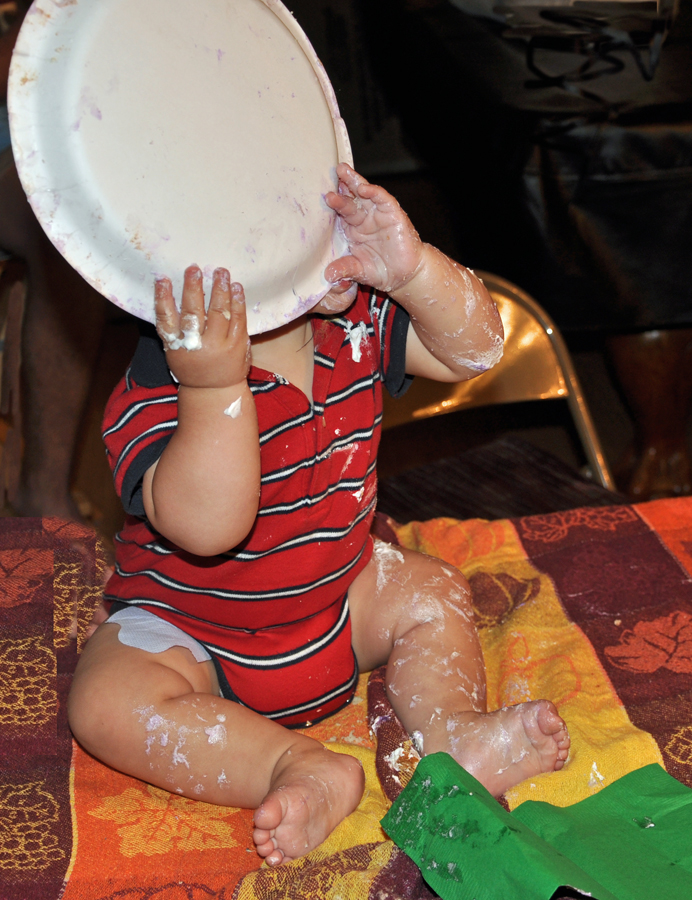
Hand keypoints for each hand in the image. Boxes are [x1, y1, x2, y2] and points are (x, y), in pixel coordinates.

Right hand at [155, 265, 250, 388]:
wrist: (214, 391)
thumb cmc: (192, 365)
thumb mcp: (174, 351)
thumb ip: (172, 327)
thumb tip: (166, 290)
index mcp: (177, 347)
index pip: (166, 319)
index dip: (162, 298)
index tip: (162, 278)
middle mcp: (197, 346)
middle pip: (194, 313)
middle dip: (193, 288)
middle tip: (194, 268)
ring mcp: (220, 346)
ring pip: (219, 313)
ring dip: (219, 289)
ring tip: (220, 272)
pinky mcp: (238, 345)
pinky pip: (239, 319)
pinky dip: (237, 302)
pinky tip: (236, 288)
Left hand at [323, 164, 423, 293]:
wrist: (407, 274)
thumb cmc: (382, 270)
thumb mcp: (360, 270)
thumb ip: (345, 269)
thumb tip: (328, 276)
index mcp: (352, 230)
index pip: (339, 213)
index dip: (331, 205)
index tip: (318, 198)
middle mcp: (363, 219)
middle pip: (349, 199)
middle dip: (340, 188)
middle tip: (328, 176)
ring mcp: (378, 215)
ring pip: (364, 194)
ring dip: (354, 182)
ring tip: (342, 171)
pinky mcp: (393, 214)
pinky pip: (382, 199)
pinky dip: (374, 192)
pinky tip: (363, 188)